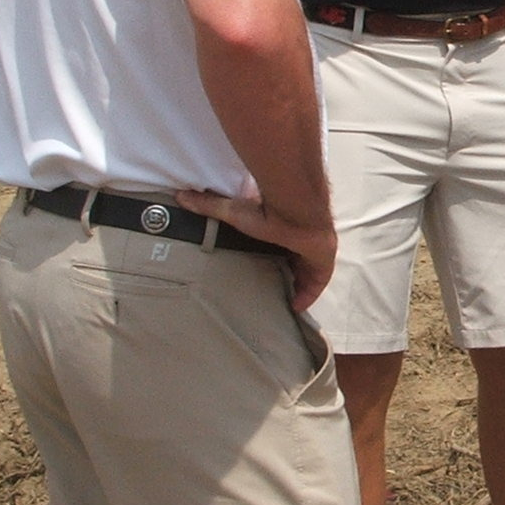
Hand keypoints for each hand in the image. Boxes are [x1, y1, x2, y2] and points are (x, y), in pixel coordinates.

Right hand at [176, 187, 337, 311]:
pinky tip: (296, 308)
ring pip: (307, 273)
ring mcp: (315, 250)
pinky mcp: (324, 262)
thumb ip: (209, 204)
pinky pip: (318, 283)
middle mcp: (300, 240)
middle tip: (272, 291)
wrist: (297, 209)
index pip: (279, 245)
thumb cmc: (266, 209)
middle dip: (286, 275)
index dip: (274, 258)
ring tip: (282, 302)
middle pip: (295, 261)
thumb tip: (180, 196)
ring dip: (297, 286)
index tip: (264, 269)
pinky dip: (308, 295)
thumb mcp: (233, 210)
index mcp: (282, 228)